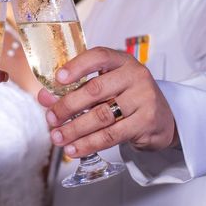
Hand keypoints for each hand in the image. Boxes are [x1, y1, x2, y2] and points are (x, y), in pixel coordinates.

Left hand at [38, 47, 176, 157]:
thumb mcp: (106, 86)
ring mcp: (143, 99)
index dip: (77, 66)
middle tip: (51, 117)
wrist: (162, 119)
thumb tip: (43, 97)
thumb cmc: (126, 97)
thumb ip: (76, 88)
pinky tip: (74, 148)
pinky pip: (111, 135)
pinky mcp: (146, 123)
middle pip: (95, 90)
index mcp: (122, 61)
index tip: (57, 79)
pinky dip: (88, 144)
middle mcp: (135, 76)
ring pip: (101, 116)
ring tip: (57, 137)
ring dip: (74, 129)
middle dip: (67, 106)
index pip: (99, 56)